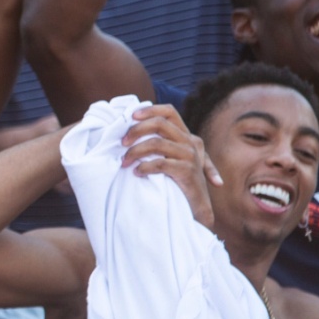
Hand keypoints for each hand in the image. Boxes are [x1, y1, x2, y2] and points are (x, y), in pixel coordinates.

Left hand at [122, 104, 221, 228]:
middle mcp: (190, 142)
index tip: (131, 116)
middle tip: (122, 143)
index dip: (150, 110)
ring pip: (156, 143)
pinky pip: (160, 163)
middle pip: (159, 124)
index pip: (169, 112)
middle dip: (136, 131)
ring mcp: (190, 156)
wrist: (196, 208)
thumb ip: (158, 145)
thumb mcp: (170, 159)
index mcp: (186, 136)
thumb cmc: (177, 182)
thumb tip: (128, 135)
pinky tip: (137, 173)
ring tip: (124, 163)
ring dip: (135, 152)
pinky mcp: (187, 171)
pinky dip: (144, 167)